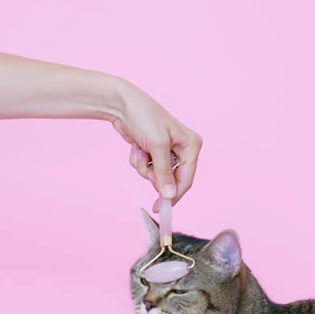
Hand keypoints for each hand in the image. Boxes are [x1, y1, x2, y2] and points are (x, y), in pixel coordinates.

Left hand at [111, 85, 202, 210]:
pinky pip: (147, 168)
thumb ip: (164, 173)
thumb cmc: (145, 118)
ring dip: (144, 167)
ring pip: (157, 176)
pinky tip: (136, 147)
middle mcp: (183, 149)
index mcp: (191, 146)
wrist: (122, 105)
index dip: (173, 195)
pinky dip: (139, 161)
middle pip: (171, 180)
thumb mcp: (157, 147)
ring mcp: (167, 151)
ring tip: (140, 150)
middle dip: (155, 175)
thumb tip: (169, 196)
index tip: (160, 208)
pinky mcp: (154, 152)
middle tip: (146, 167)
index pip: (186, 179)